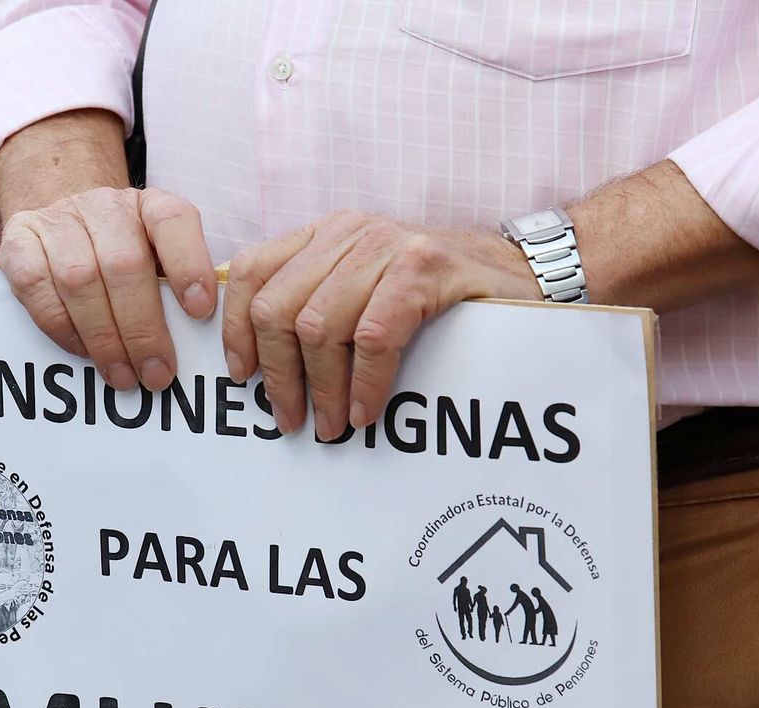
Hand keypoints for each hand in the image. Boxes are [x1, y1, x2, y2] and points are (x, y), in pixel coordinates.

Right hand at [0, 186, 216, 391]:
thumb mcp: (159, 260)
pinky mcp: (18, 240)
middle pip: (124, 264)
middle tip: (157, 374)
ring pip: (79, 278)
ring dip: (103, 337)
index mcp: (150, 206)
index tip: (199, 312)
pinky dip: (61, 326)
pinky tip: (82, 351)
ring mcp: (57, 219)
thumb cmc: (123, 256)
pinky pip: (35, 286)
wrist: (64, 223)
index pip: (173, 221)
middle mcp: (104, 205)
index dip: (188, 265)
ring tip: (122, 375)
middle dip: (143, 328)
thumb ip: (177, 289)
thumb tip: (200, 339)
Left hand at [222, 212, 537, 438]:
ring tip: (332, 425)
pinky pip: (374, 337)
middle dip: (278, 374)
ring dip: (322, 389)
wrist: (523, 272)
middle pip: (279, 308)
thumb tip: (262, 361)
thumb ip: (319, 301)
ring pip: (319, 326)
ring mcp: (388, 246)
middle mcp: (349, 232)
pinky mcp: (425, 269)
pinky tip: (366, 411)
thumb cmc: (439, 293)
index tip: (242, 377)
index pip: (252, 272)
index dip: (236, 328)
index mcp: (325, 234)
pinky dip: (365, 383)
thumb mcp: (367, 285)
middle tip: (291, 419)